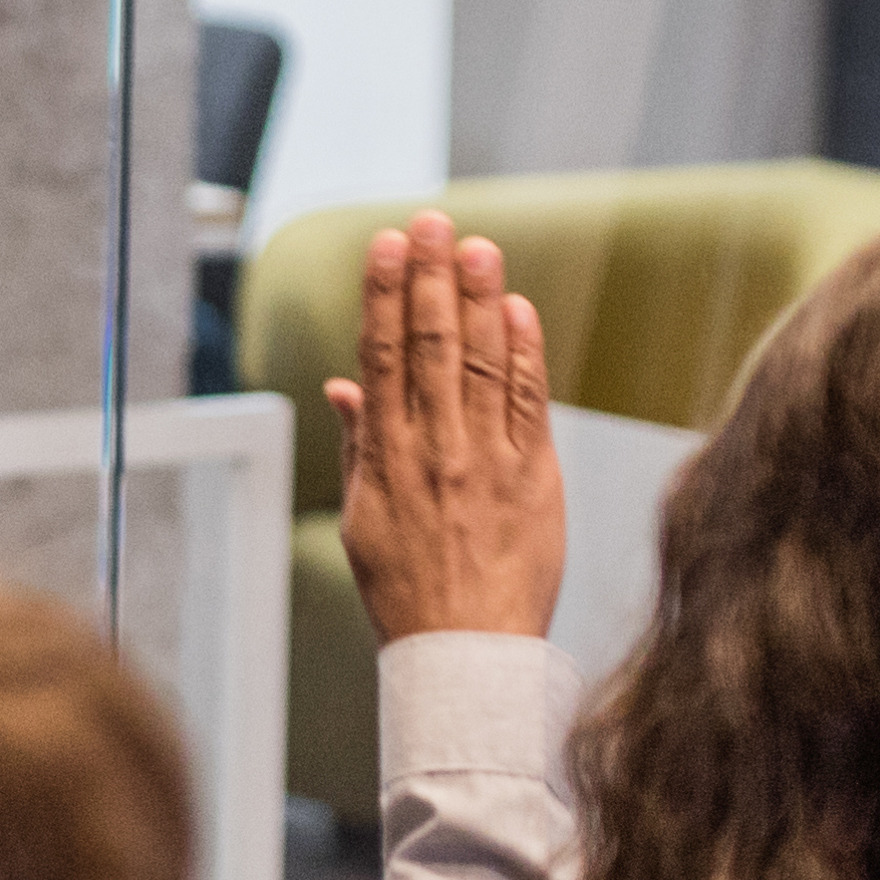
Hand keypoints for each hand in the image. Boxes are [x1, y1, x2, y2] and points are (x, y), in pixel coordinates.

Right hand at [327, 214, 566, 649]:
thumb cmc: (410, 594)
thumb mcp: (363, 521)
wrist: (466, 658)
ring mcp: (486, 463)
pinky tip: (519, 310)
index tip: (386, 246)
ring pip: (480, 363)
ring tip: (478, 247)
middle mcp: (434, 452)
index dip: (384, 295)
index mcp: (386, 460)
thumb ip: (359, 447)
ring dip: (480, 299)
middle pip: (430, 346)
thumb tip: (346, 385)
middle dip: (431, 278)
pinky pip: (528, 403)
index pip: (381, 358)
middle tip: (434, 222)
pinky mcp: (534, 479)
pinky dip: (525, 353)